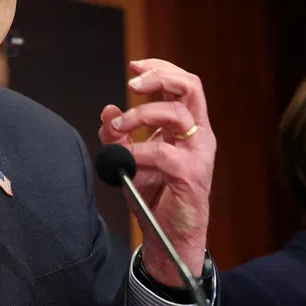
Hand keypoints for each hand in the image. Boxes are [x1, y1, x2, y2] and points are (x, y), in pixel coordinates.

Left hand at [98, 59, 214, 285]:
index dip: (160, 69)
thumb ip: (118, 138)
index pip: (182, 84)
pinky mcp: (191, 175)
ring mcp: (198, 154)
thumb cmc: (154, 199)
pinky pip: (163, 152)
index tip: (134, 66)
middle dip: (159, 77)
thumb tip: (106, 110)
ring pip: (177, 113)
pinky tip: (125, 160)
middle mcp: (198, 136)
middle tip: (132, 83)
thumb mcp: (130, 162)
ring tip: (118, 127)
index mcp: (188, 128)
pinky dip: (138, 151)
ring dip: (141, 114)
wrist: (168, 239)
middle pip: (190, 87)